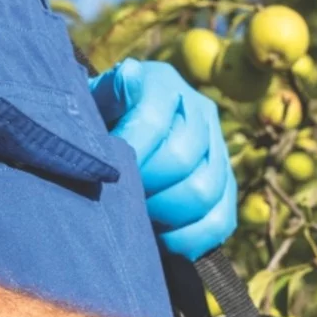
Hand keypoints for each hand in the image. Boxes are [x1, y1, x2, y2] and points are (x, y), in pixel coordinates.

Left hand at [88, 59, 236, 260]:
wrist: (111, 140)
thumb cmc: (94, 124)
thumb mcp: (91, 104)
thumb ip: (108, 93)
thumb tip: (131, 75)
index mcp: (163, 84)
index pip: (152, 122)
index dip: (127, 155)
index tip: (103, 175)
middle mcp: (199, 109)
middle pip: (182, 159)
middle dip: (144, 187)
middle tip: (118, 199)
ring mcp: (218, 148)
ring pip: (204, 192)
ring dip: (165, 214)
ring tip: (137, 217)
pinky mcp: (225, 185)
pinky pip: (220, 220)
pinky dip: (191, 238)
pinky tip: (163, 240)